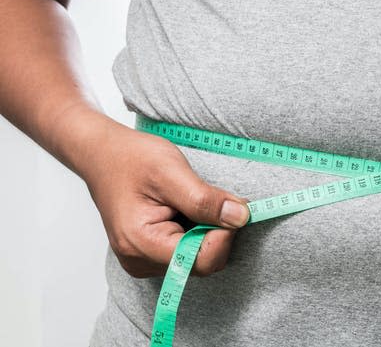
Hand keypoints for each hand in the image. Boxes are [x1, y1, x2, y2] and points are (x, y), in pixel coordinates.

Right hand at [77, 114, 249, 277]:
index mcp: (142, 244)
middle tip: (212, 199)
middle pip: (202, 262)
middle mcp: (140, 261)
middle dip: (216, 231)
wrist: (102, 154)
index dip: (225, 234)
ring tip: (188, 202)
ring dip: (206, 230)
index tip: (230, 205)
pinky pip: (187, 252)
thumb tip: (240, 217)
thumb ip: (206, 199)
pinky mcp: (150, 254)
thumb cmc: (130, 158)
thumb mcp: (172, 171)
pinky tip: (183, 210)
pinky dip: (196, 231)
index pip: (202, 260)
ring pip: (197, 258)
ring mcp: (144, 260)